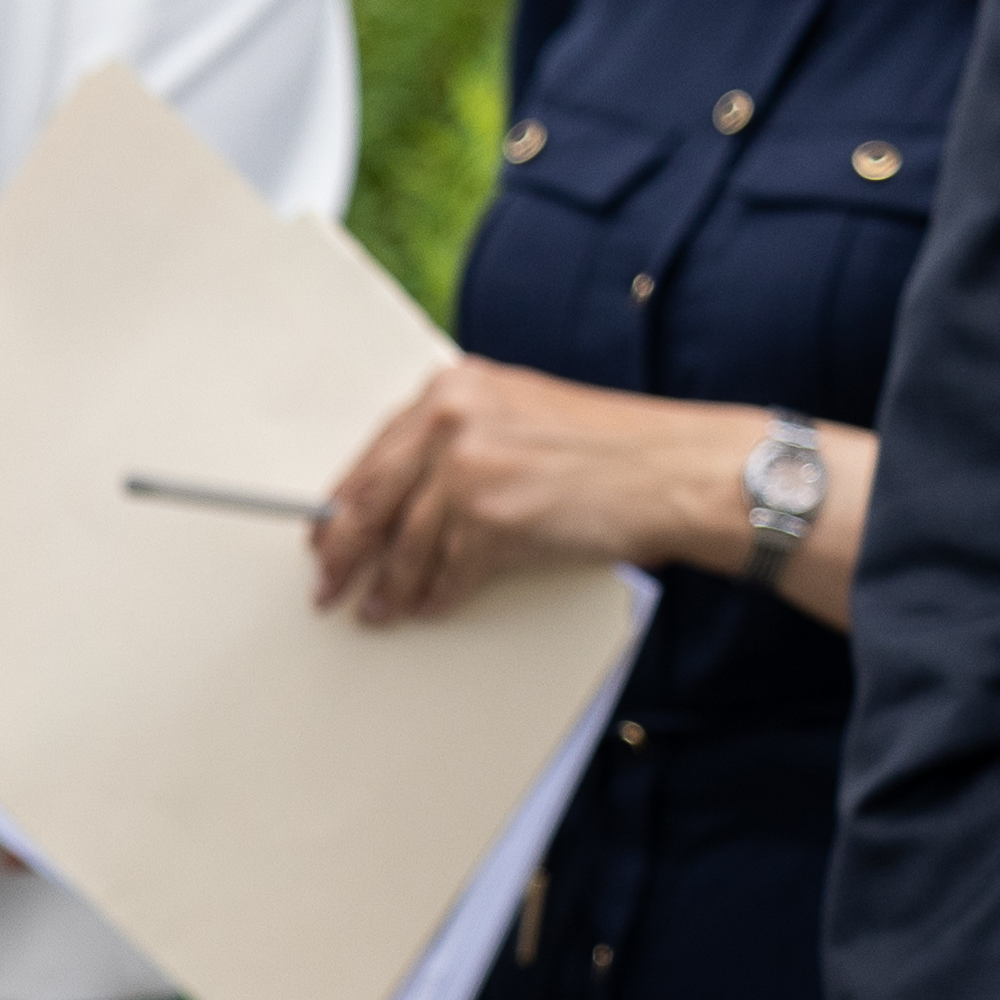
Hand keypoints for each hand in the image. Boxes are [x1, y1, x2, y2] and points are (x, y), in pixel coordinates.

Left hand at [313, 358, 770, 625]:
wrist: (676, 470)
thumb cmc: (609, 449)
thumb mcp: (519, 416)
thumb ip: (458, 440)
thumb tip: (398, 497)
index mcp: (454, 388)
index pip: (375, 453)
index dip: (343, 502)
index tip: (323, 533)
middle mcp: (453, 418)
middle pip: (371, 499)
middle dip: (342, 550)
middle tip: (325, 584)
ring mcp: (470, 467)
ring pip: (407, 544)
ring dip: (389, 586)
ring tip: (376, 610)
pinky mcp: (492, 517)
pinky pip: (448, 572)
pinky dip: (435, 596)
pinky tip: (428, 608)